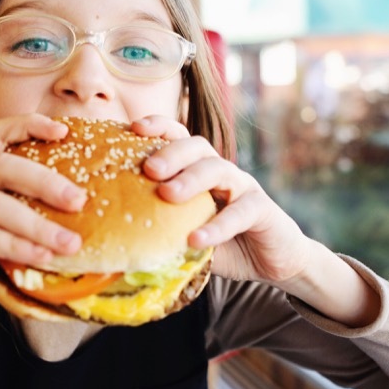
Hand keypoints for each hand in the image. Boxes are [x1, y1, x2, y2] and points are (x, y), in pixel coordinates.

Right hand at [0, 113, 86, 314]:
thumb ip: (10, 234)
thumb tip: (63, 241)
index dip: (30, 126)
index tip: (65, 131)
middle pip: (4, 165)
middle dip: (47, 181)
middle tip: (80, 201)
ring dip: (37, 224)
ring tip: (69, 243)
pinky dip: (11, 244)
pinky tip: (36, 256)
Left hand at [131, 116, 310, 285]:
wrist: (272, 261)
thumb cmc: (224, 243)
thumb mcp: (186, 233)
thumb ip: (161, 230)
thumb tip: (116, 239)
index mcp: (198, 170)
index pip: (178, 138)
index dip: (158, 127)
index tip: (132, 128)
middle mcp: (221, 171)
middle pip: (197, 147)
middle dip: (171, 152)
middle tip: (149, 168)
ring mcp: (243, 187)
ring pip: (219, 170)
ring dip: (192, 179)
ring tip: (168, 194)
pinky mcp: (263, 210)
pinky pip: (241, 212)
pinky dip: (218, 226)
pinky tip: (196, 239)